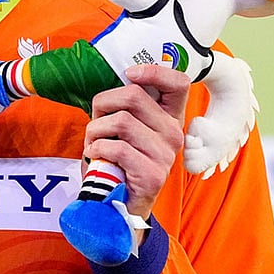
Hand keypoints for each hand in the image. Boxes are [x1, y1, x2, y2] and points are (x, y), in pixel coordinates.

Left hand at [84, 64, 188, 220]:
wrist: (119, 202)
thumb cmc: (118, 159)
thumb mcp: (126, 127)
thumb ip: (127, 105)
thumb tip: (117, 78)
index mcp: (170, 117)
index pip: (179, 83)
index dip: (154, 71)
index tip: (130, 74)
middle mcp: (174, 133)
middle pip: (134, 95)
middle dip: (104, 104)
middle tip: (97, 122)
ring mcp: (166, 154)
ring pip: (121, 120)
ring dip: (96, 130)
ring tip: (94, 142)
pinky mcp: (153, 174)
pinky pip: (117, 147)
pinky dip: (97, 148)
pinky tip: (96, 156)